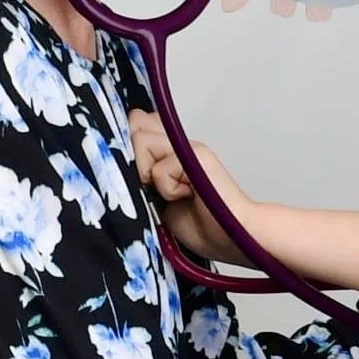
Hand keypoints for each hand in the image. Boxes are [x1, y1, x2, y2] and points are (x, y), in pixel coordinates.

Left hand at [128, 110, 250, 265]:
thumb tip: (127, 147)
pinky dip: (167, 190)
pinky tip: (186, 196)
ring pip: (141, 142)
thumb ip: (143, 172)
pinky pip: (159, 170)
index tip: (140, 173)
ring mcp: (188, 146)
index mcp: (169, 149)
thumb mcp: (158, 198)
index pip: (137, 122)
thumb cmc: (201, 223)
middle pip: (133, 129)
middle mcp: (178, 142)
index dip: (129, 141)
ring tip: (172, 193)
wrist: (232, 236)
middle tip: (155, 188)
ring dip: (150, 177)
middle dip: (135, 164)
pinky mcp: (195, 154)